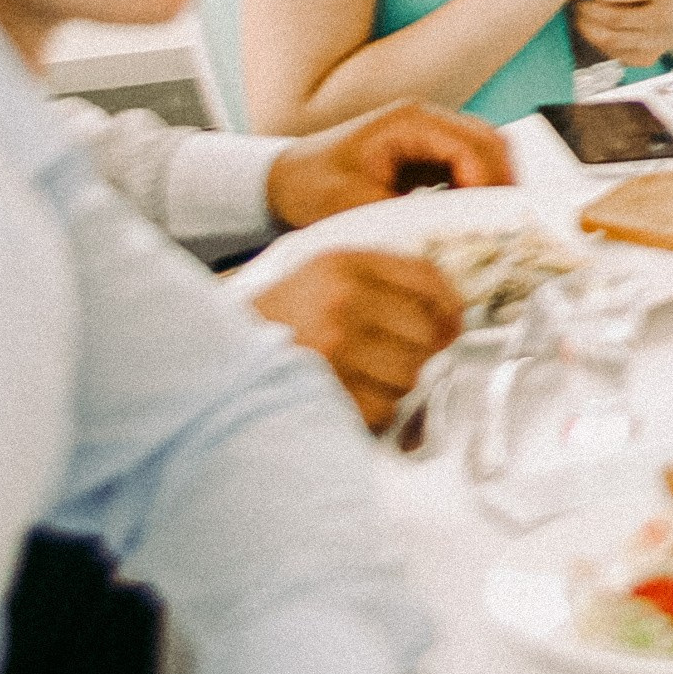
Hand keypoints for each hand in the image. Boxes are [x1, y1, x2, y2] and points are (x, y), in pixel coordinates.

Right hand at [249, 253, 462, 431]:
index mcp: (345, 264)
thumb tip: (454, 314)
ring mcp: (336, 350)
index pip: (427, 280)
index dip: (450, 307)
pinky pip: (385, 408)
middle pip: (427, 334)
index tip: (453, 323)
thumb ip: (386, 280)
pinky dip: (375, 408)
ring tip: (364, 373)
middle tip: (395, 354)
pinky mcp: (329, 394)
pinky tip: (349, 393)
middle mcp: (343, 301)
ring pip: (410, 375)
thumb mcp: (327, 275)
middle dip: (421, 350)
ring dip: (397, 382)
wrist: (218, 356)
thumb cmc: (283, 316)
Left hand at [267, 103, 512, 228]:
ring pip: (486, 155)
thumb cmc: (309, 184)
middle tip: (505, 229)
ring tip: (492, 230)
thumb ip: (400, 215)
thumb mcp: (349, 204)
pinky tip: (471, 224)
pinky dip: (478, 193)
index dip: (488, 182)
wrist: (284, 180)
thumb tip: (446, 235)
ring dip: (493, 189)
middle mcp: (426, 122)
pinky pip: (469, 169)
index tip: (491, 221)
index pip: (472, 145)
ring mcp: (429, 137)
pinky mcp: (428, 157)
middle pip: (490, 144)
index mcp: (410, 122)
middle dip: (502, 185)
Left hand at [570, 0, 672, 68]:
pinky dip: (600, 44)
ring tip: (579, 19)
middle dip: (590, 12)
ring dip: (589, 30)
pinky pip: (618, 54)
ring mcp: (655, 41)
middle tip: (578, 4)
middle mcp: (661, 16)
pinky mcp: (649, 56)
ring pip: (613, 40)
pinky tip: (594, 33)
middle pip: (618, 18)